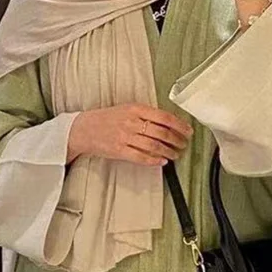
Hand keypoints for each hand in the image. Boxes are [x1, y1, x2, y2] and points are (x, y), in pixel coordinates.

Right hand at [67, 103, 192, 166]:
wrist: (83, 128)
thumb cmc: (107, 118)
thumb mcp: (127, 109)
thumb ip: (146, 114)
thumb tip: (168, 123)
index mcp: (135, 109)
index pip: (164, 117)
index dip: (180, 125)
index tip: (188, 130)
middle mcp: (131, 122)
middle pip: (162, 133)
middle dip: (177, 140)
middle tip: (183, 144)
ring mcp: (125, 137)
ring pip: (154, 146)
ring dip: (169, 152)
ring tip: (175, 154)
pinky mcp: (119, 150)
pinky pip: (141, 157)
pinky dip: (154, 160)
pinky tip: (162, 162)